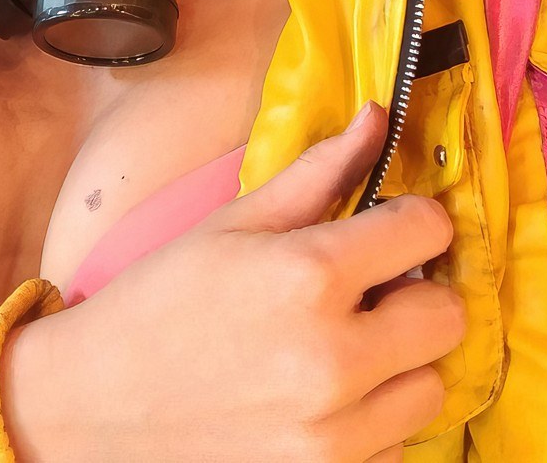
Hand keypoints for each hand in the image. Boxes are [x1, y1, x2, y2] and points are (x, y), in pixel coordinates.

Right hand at [3, 102, 464, 460]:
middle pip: (448, 316)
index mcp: (309, 275)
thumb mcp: (234, 223)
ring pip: (430, 387)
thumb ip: (317, 173)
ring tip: (345, 346)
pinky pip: (394, 444)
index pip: (428, 231)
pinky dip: (373, 419)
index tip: (393, 227)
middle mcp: (335, 358)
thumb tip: (378, 117)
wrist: (98, 403)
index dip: (415, 220)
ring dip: (401, 362)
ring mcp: (333, 434)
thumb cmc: (163, 300)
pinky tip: (324, 396)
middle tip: (372, 291)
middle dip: (418, 294)